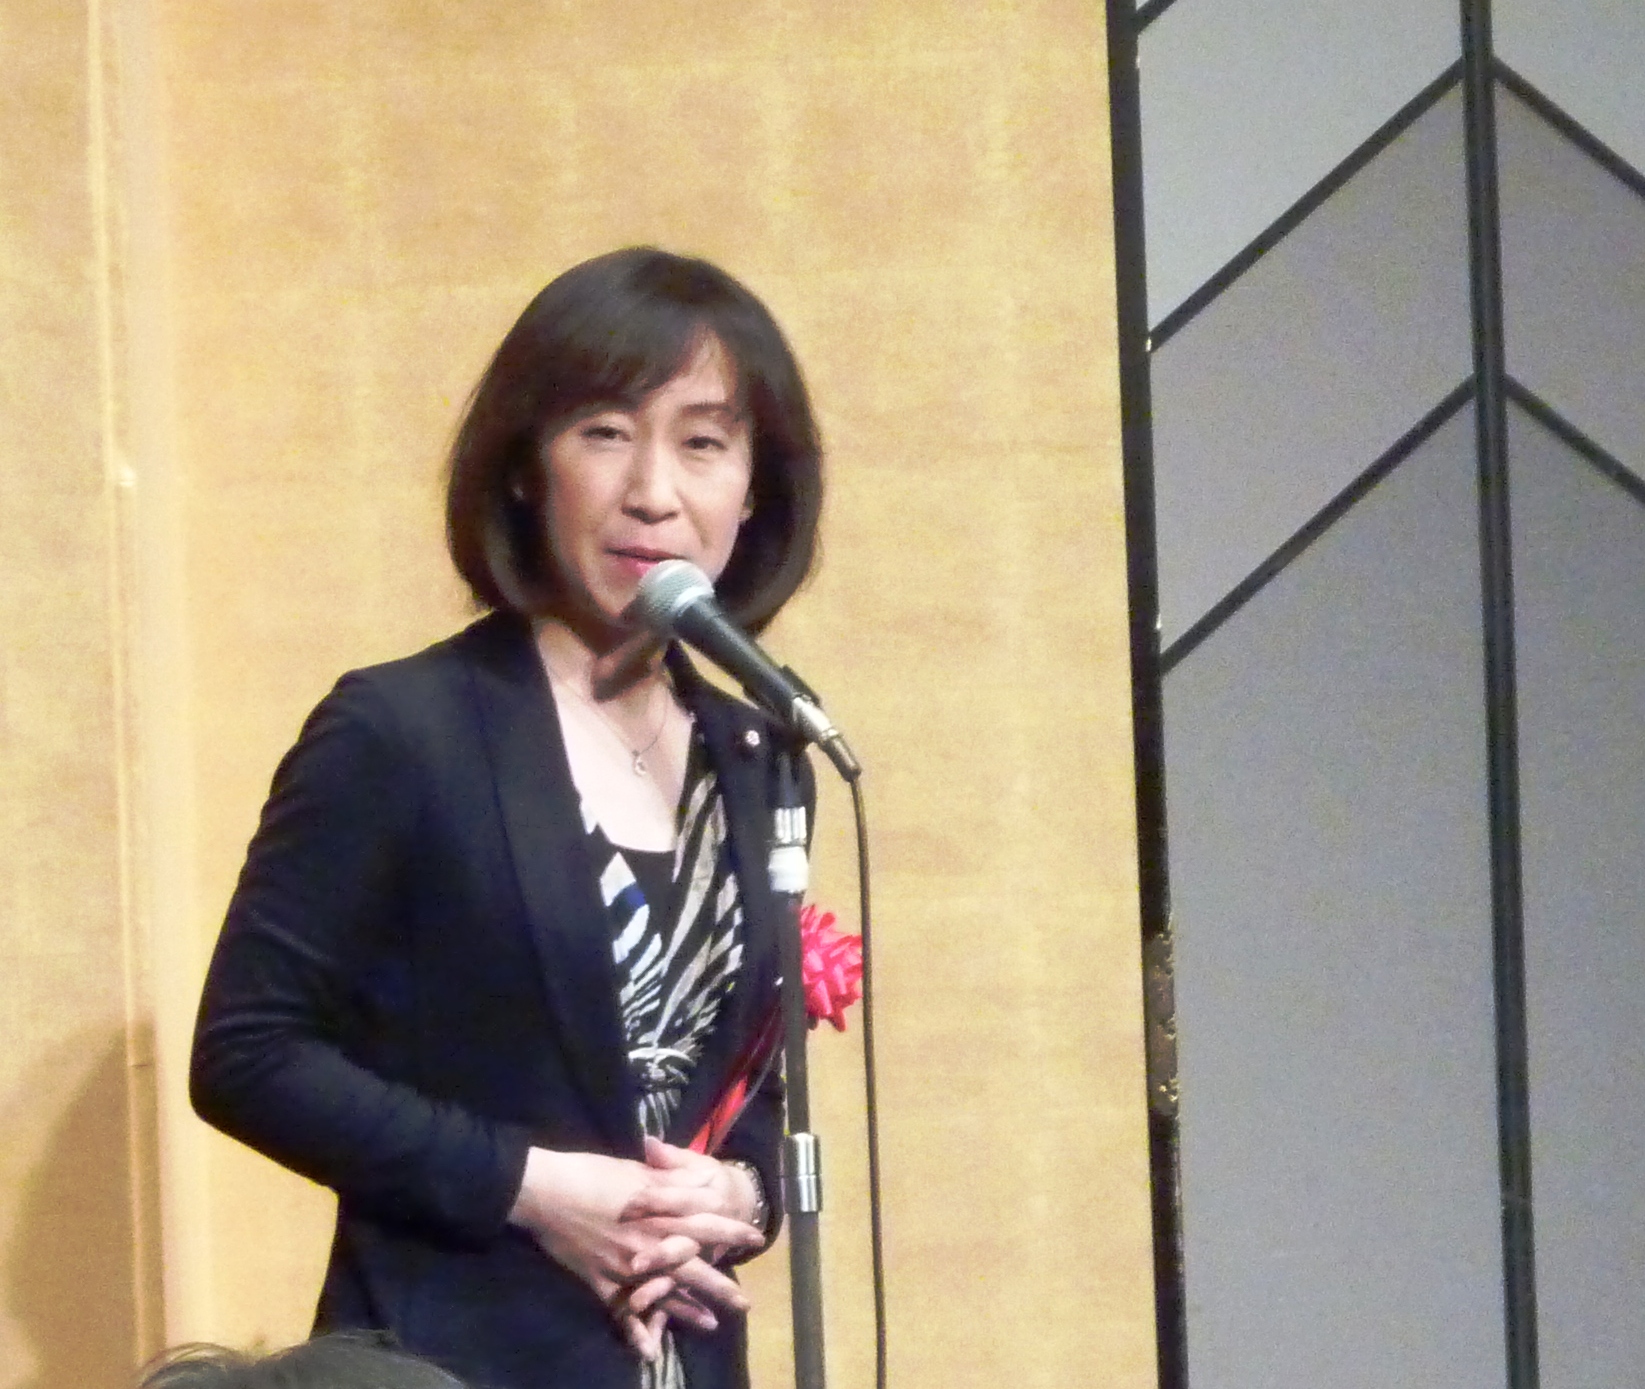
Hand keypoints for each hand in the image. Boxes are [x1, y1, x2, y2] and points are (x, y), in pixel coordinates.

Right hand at [508, 1147, 760, 1352]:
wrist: (546, 1190)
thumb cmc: (591, 1172)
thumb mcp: (635, 1167)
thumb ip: (668, 1178)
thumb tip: (697, 1177)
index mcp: (659, 1209)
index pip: (706, 1220)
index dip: (732, 1229)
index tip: (756, 1237)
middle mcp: (648, 1241)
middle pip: (693, 1265)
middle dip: (721, 1284)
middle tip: (745, 1304)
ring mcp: (625, 1264)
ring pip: (664, 1292)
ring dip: (689, 1309)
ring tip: (712, 1324)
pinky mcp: (601, 1281)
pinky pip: (622, 1310)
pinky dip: (636, 1331)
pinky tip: (651, 1350)